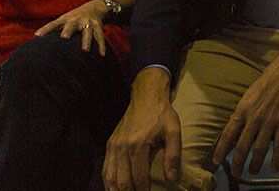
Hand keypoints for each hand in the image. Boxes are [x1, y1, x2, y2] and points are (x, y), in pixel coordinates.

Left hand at [35, 0, 108, 54]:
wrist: (95, 7)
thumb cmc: (74, 18)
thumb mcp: (64, 20)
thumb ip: (54, 30)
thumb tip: (36, 44)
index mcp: (65, 19)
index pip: (53, 24)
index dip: (45, 30)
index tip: (37, 36)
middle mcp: (76, 20)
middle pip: (71, 25)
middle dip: (68, 30)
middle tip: (64, 37)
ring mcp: (88, 22)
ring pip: (88, 31)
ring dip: (86, 40)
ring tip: (85, 50)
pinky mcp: (98, 26)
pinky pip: (100, 37)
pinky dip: (101, 46)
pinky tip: (101, 55)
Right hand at [104, 68, 180, 190]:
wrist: (146, 97)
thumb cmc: (162, 114)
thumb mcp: (173, 131)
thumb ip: (173, 155)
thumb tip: (172, 179)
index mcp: (138, 146)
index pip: (139, 178)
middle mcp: (122, 148)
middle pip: (122, 182)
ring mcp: (113, 147)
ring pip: (110, 179)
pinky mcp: (109, 145)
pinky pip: (105, 170)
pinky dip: (109, 183)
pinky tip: (115, 189)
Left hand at [212, 45, 278, 176]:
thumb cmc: (268, 80)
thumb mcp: (249, 94)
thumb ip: (244, 111)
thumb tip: (236, 126)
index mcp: (243, 109)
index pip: (228, 133)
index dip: (221, 149)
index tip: (216, 160)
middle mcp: (254, 118)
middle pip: (242, 145)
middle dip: (237, 162)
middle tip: (235, 173)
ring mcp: (270, 121)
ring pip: (260, 148)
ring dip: (256, 163)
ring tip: (253, 171)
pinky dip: (278, 158)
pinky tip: (276, 167)